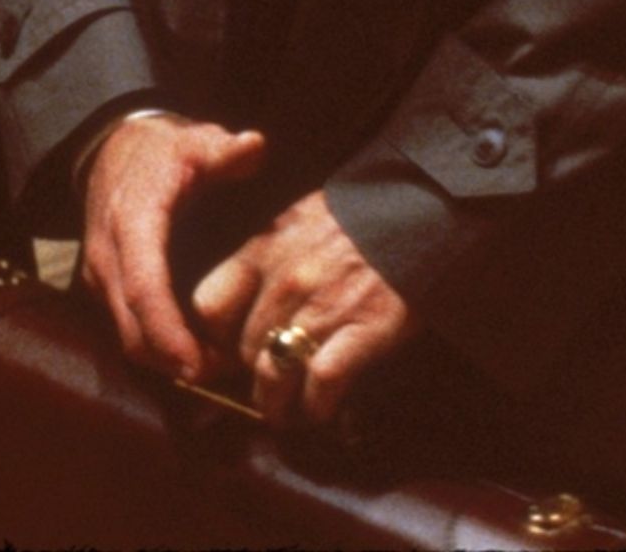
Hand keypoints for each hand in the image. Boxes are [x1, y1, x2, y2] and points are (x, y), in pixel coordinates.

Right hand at [80, 112, 266, 381]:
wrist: (109, 147)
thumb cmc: (158, 150)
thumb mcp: (193, 141)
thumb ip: (224, 151)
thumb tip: (256, 147)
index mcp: (132, 222)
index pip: (143, 287)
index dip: (168, 331)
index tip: (198, 366)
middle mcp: (107, 256)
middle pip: (132, 328)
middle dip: (175, 360)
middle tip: (225, 373)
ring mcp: (100, 275)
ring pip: (126, 336)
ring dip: (166, 359)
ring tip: (216, 366)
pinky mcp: (102, 286)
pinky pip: (125, 328)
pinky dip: (156, 346)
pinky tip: (193, 350)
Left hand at [191, 190, 411, 424]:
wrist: (417, 212)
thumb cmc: (353, 220)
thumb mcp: (294, 221)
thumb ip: (264, 259)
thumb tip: (241, 307)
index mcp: (262, 250)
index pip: (208, 307)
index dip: (214, 338)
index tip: (226, 351)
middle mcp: (284, 282)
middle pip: (242, 350)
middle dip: (251, 374)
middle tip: (268, 384)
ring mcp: (321, 308)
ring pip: (274, 375)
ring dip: (277, 403)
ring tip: (286, 412)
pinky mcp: (362, 331)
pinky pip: (321, 384)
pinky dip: (317, 405)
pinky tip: (320, 409)